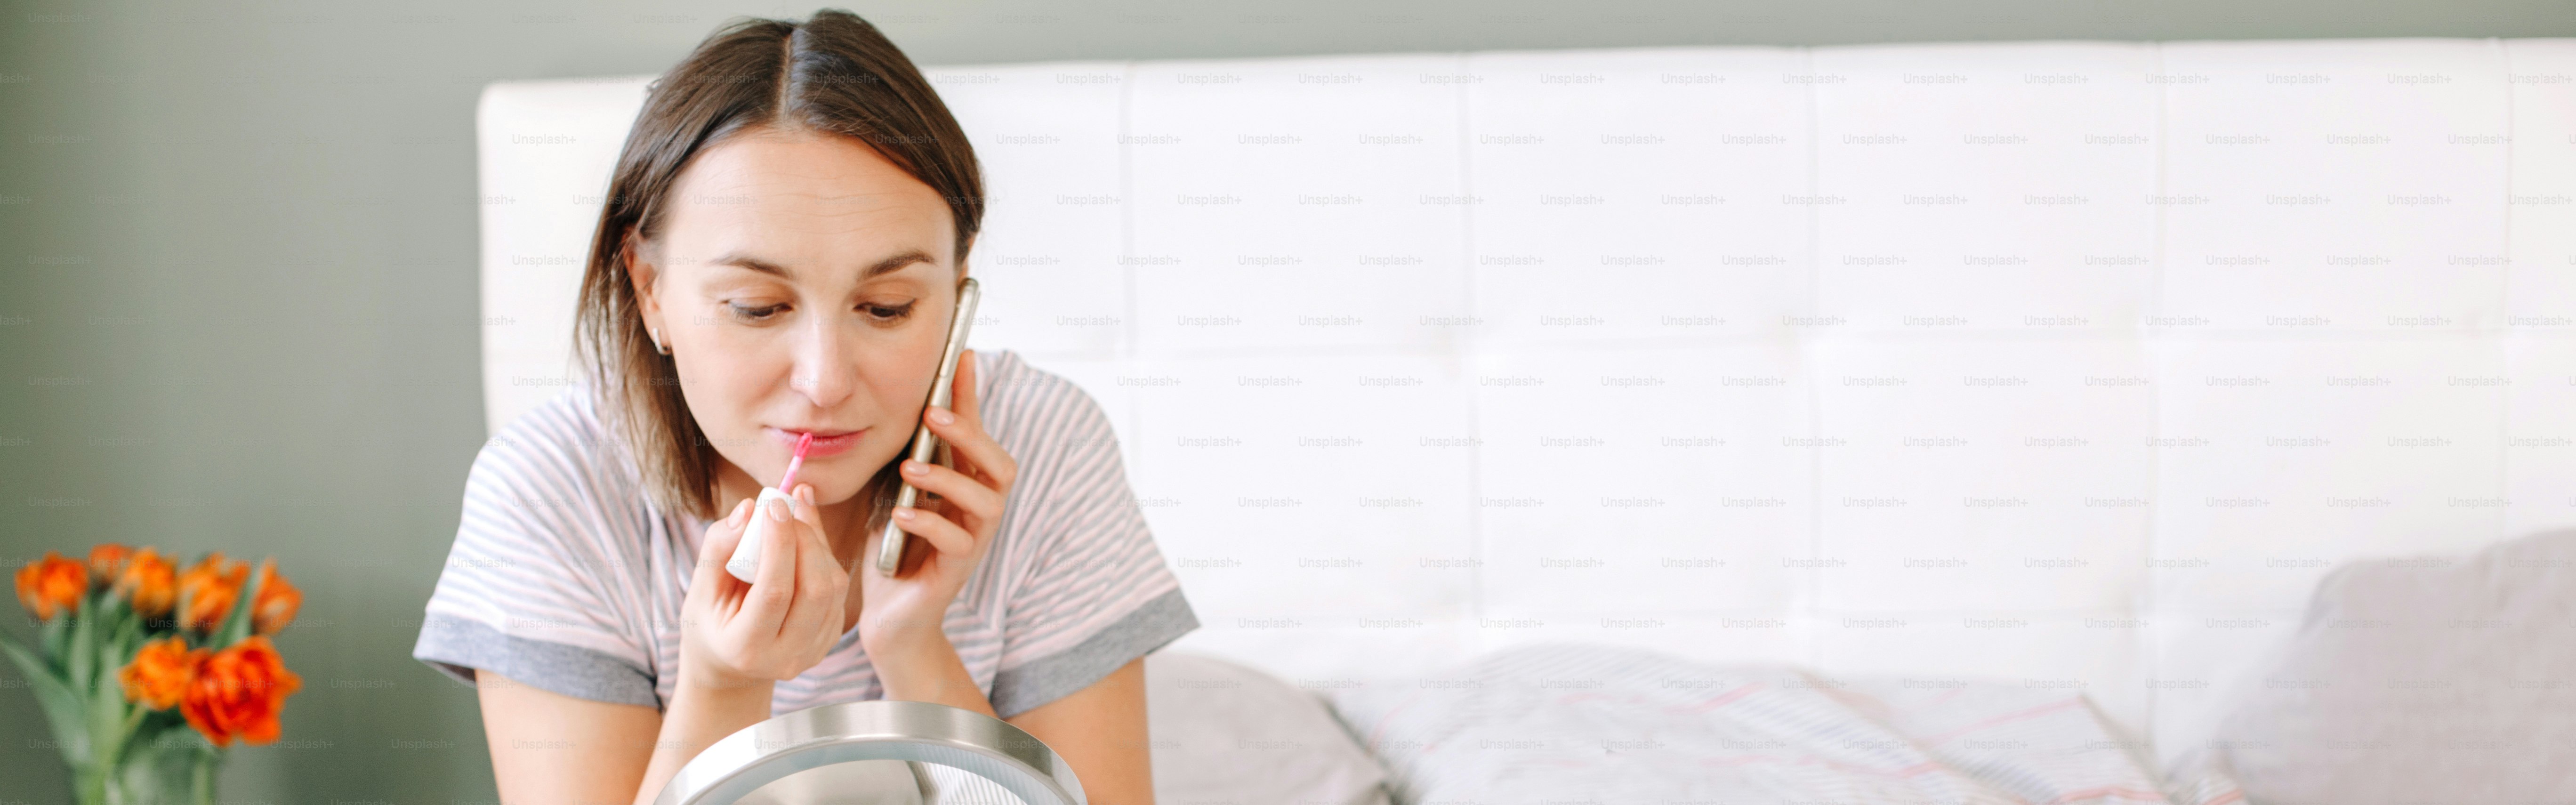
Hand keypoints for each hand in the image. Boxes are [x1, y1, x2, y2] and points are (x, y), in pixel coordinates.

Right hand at [678, 486, 851, 689]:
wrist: (730, 661)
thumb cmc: (711, 620)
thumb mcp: (701, 588)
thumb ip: (718, 547)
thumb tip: (749, 509)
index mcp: (745, 648)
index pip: (774, 592)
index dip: (778, 544)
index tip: (774, 504)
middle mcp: (786, 656)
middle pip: (814, 589)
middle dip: (804, 538)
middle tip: (785, 506)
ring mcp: (814, 650)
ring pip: (833, 586)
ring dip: (817, 542)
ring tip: (794, 514)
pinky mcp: (831, 637)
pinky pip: (838, 588)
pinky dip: (824, 554)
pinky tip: (803, 535)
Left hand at [857, 349, 1017, 654]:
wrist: (889, 614)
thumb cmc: (894, 548)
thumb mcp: (895, 491)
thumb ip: (908, 458)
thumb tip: (903, 409)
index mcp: (965, 485)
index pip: (976, 433)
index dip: (971, 395)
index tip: (962, 355)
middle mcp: (978, 510)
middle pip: (1000, 464)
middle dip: (971, 436)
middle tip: (934, 417)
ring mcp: (974, 541)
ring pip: (987, 501)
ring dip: (948, 479)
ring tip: (909, 471)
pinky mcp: (958, 571)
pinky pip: (957, 542)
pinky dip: (929, 522)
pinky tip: (901, 514)